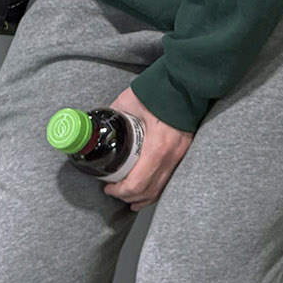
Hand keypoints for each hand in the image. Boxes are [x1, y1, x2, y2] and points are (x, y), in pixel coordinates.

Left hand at [104, 86, 191, 209]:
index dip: (120, 191)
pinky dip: (156, 188)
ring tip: (130, 198)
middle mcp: (170, 156)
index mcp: (156, 147)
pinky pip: (169, 179)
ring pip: (161, 188)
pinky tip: (148, 189)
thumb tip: (96, 124)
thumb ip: (112, 115)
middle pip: (149, 191)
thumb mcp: (129, 102)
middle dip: (129, 197)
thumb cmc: (160, 91)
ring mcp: (180, 156)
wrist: (187, 84)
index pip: (137, 183)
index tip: (108, 188)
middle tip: (115, 192)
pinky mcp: (184, 153)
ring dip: (144, 197)